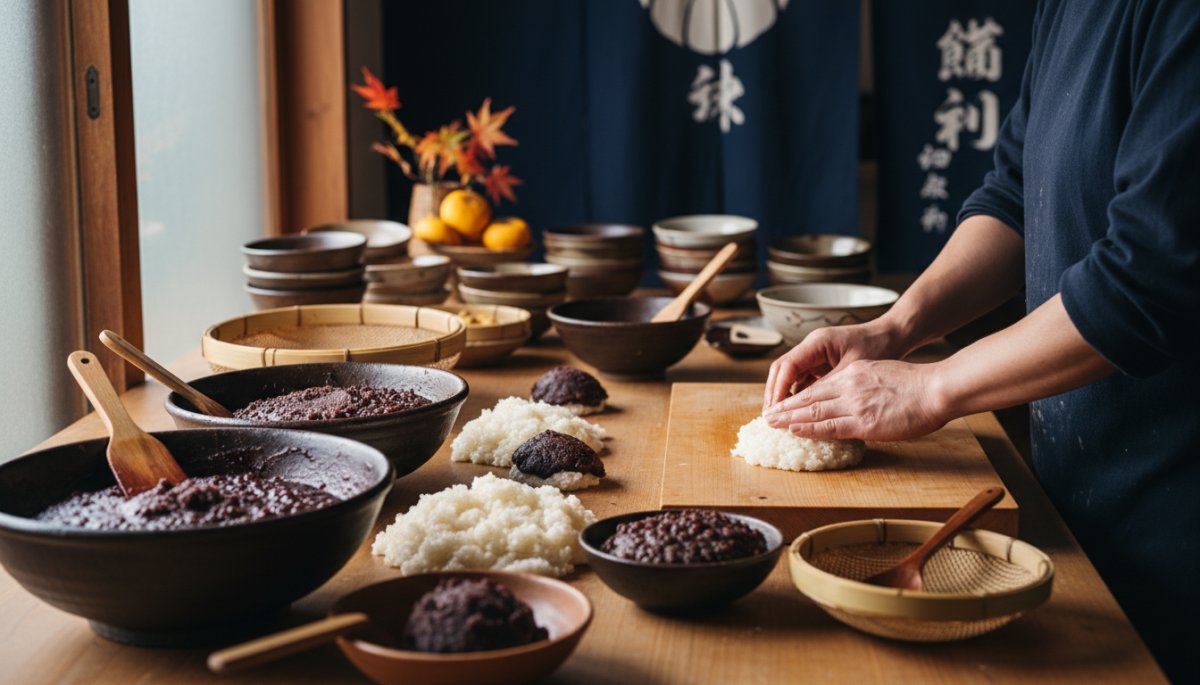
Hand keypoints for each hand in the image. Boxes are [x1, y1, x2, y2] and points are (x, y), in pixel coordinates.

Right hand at [762, 319, 908, 411]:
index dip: (778, 390)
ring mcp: (815, 354)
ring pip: (790, 376)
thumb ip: (829, 386)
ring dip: (783, 396)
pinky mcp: (822, 363)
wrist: (893, 334)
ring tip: (779, 418)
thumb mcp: (853, 370)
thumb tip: (808, 407)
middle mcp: (811, 347)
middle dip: (774, 394)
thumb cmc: (878, 347)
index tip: (774, 411)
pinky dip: (798, 395)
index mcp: (817, 343)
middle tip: (770, 417)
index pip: (786, 367)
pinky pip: (803, 379)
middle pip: (782, 370)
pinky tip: (796, 411)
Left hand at [763, 359, 949, 441]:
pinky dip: (809, 429)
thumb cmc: (916, 384)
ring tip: (772, 423)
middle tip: (767, 415)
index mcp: (854, 373)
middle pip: (809, 397)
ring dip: (790, 418)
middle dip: (785, 407)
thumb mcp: (881, 373)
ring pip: (814, 411)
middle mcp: (850, 386)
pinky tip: (795, 430)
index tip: (782, 403)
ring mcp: (855, 404)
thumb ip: (862, 384)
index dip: (797, 396)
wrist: (936, 389)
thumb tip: (850, 398)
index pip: (818, 386)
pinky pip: (830, 427)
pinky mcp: (864, 422)